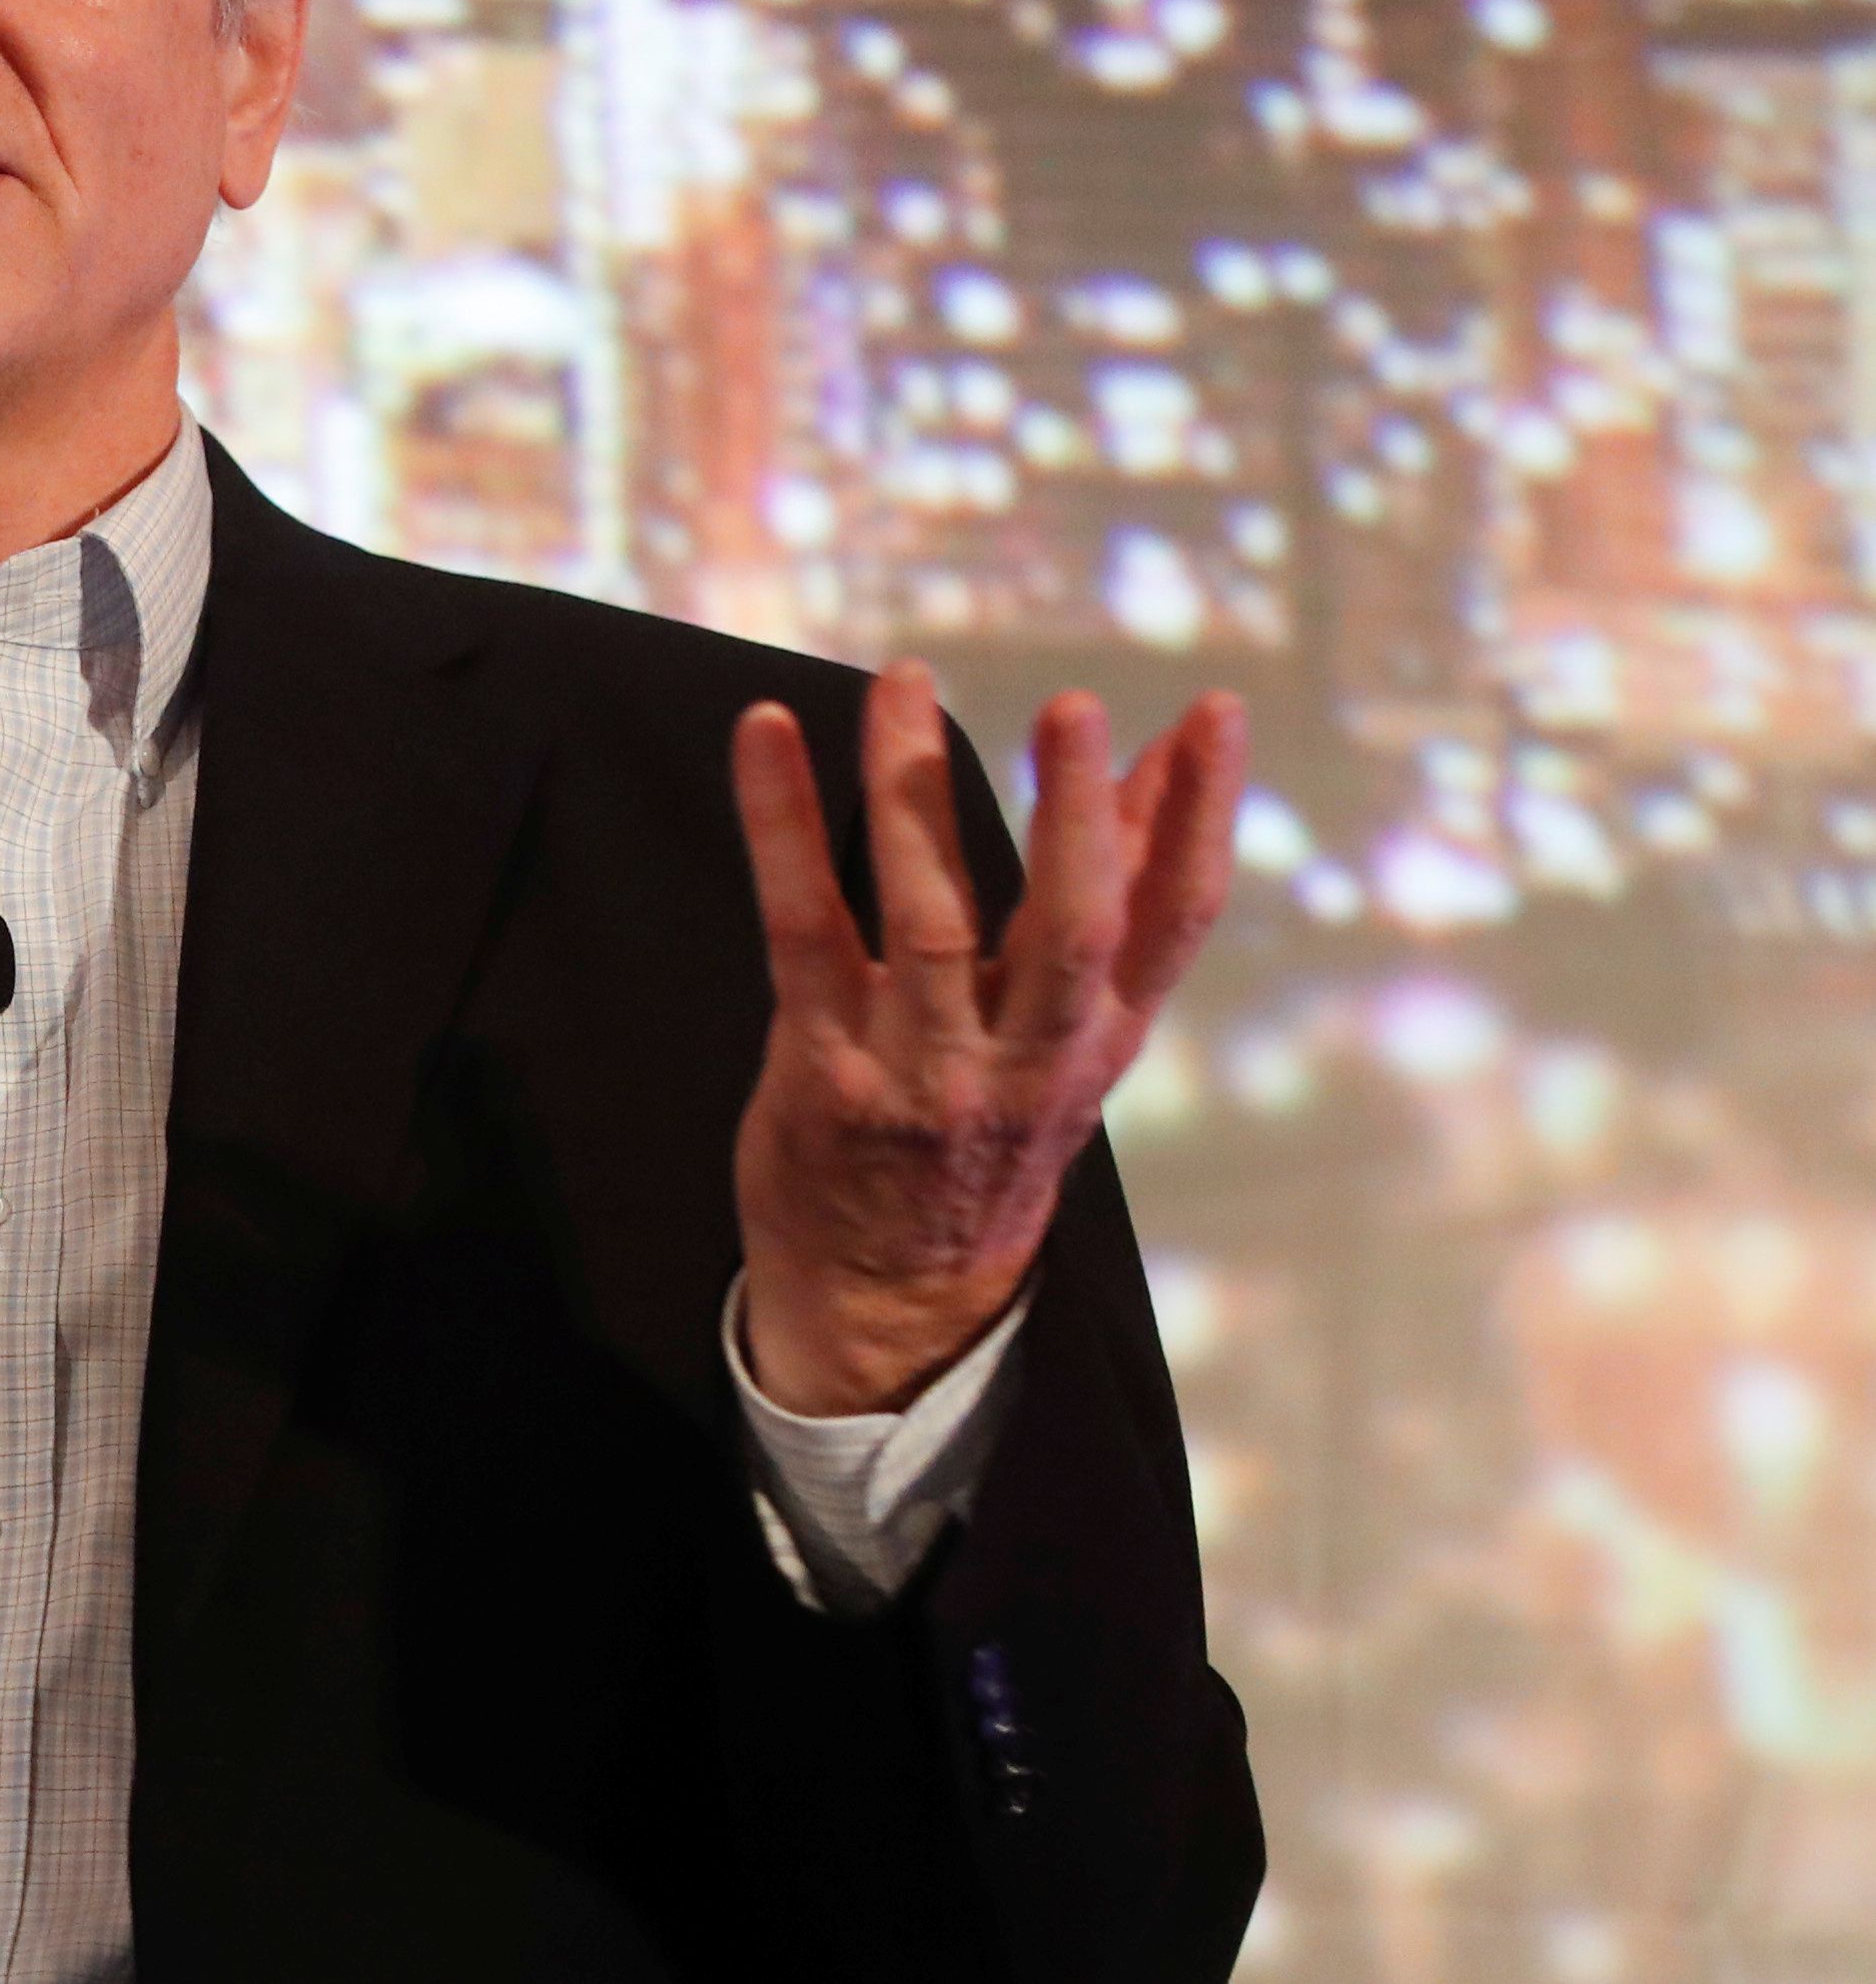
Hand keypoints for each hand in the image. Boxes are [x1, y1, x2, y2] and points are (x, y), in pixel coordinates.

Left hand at [730, 665, 1246, 1416]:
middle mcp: (1023, 1059)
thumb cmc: (984, 1136)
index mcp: (1098, 1044)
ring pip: (930, 918)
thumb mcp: (1073, 1040)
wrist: (889, 1300)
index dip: (1199, 817)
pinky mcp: (823, 1062)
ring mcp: (922, 1065)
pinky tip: (768, 737)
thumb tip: (1159, 768)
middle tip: (1070, 705)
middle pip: (1069, 931)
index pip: (1171, 922)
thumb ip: (1110, 906)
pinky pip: (802, 924)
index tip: (1215, 713)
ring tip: (904, 683)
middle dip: (1076, 817)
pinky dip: (782, 823)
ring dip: (915, 790)